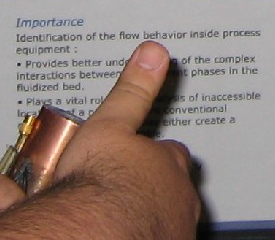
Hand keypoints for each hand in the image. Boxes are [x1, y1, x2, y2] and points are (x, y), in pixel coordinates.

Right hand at [0, 41, 200, 238]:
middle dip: (155, 186)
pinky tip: (124, 233)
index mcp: (169, 162)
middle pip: (173, 187)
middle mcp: (181, 197)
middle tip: (124, 191)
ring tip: (121, 216)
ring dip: (151, 213)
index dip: (152, 156)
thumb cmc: (98, 182)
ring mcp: (176, 229)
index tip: (137, 160)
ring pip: (170, 217)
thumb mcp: (110, 124)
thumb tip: (153, 52)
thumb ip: (134, 89)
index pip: (170, 153)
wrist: (93, 230)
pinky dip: (146, 233)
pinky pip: (160, 237)